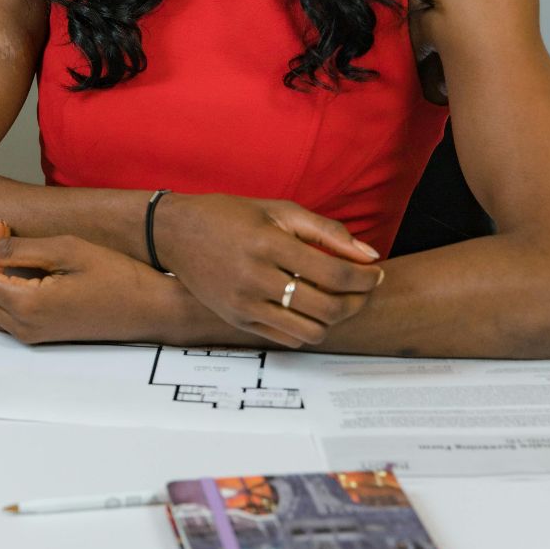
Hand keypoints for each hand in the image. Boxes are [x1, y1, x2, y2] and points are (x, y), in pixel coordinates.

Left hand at [0, 220, 182, 344]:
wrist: (151, 309)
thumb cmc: (117, 277)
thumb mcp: (65, 249)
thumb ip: (12, 248)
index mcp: (26, 305)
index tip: (5, 227)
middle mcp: (21, 327)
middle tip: (6, 238)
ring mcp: (29, 335)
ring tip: (17, 254)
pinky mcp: (37, 336)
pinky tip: (25, 272)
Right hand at [154, 194, 384, 348]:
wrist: (174, 233)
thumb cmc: (228, 215)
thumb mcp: (278, 210)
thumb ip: (326, 232)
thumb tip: (368, 256)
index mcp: (269, 243)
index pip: (335, 273)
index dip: (365, 278)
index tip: (375, 273)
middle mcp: (255, 277)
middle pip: (328, 307)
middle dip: (358, 301)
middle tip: (364, 290)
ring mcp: (244, 303)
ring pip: (311, 331)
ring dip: (334, 320)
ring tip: (338, 301)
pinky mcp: (236, 320)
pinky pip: (287, 338)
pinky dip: (307, 328)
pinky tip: (309, 310)